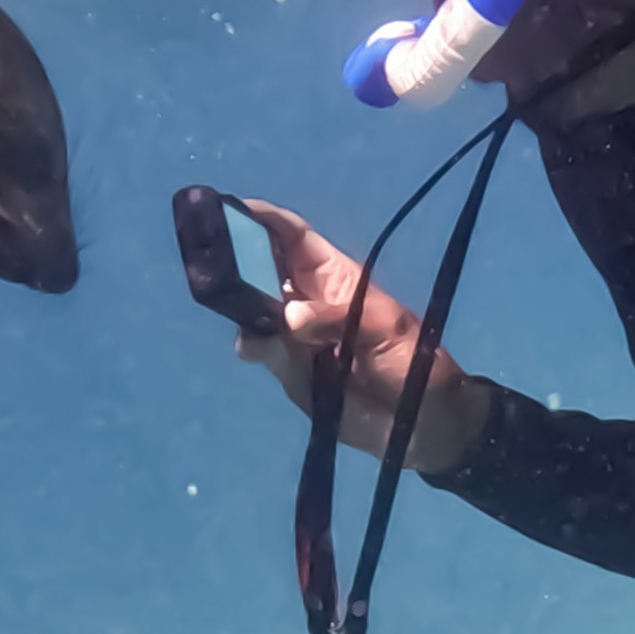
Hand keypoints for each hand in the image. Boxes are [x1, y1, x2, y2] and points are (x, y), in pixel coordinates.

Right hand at [223, 199, 485, 475]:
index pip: (294, 238)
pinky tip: (254, 348)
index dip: (267, 220)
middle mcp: (307, 300)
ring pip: (253, 310)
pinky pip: (260, 349)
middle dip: (239, 260)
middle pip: (262, 269)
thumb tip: (288, 316)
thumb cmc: (415, 363)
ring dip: (241, 306)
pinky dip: (251, 345)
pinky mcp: (288, 369)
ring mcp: (294, 335)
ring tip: (238, 308)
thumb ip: (336, 318)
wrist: (421, 425)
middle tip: (213, 261)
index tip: (235, 208)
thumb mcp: (386, 329)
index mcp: (335, 278)